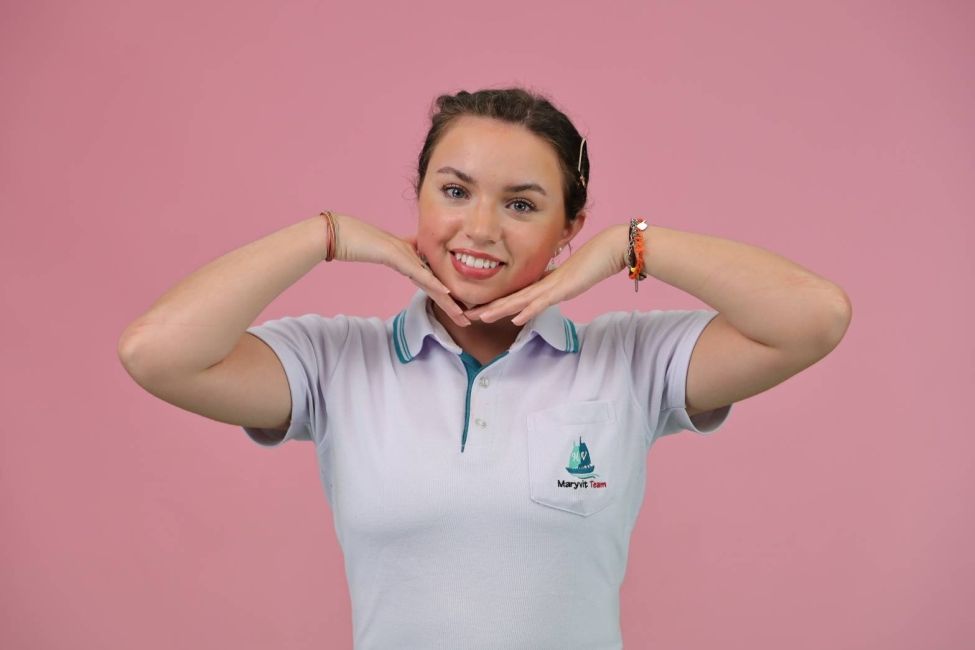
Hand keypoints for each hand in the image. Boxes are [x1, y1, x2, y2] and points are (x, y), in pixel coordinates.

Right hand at [329, 213, 470, 326]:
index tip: (457, 313)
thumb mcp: (386, 255)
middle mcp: (414, 260)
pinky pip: (421, 274)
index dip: (445, 299)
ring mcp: (409, 258)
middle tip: (467, 321)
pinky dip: (434, 284)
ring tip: (462, 315)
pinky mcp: (401, 257)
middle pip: (437, 287)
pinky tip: (447, 293)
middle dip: (452, 305)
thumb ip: (398, 258)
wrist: (346, 234)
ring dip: (449, 301)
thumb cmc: (362, 243)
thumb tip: (405, 263)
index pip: (432, 284)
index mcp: (412, 263)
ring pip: (434, 283)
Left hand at [464, 223, 629, 325]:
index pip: (513, 295)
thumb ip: (556, 287)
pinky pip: (542, 302)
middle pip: (509, 298)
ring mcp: (551, 286)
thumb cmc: (592, 262)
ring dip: (499, 310)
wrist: (609, 249)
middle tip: (464, 315)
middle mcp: (542, 283)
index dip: (493, 303)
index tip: (475, 310)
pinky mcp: (563, 288)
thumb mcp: (569, 279)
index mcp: (541, 282)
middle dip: (486, 308)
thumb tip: (546, 294)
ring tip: (479, 318)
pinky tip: (515, 319)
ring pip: (519, 300)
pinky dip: (528, 311)